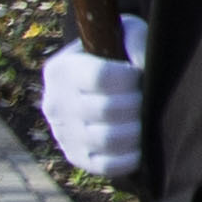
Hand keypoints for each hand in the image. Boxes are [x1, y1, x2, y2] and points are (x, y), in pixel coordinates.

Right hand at [38, 21, 143, 177]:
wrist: (97, 86)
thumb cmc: (116, 55)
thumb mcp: (123, 35)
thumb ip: (135, 40)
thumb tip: (142, 65)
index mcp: (60, 69)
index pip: (100, 77)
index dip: (130, 77)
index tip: (139, 75)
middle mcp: (55, 103)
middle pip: (107, 110)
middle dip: (137, 104)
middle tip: (145, 99)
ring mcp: (63, 134)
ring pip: (108, 140)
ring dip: (137, 130)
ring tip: (145, 119)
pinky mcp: (77, 158)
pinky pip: (107, 166)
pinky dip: (131, 157)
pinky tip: (141, 144)